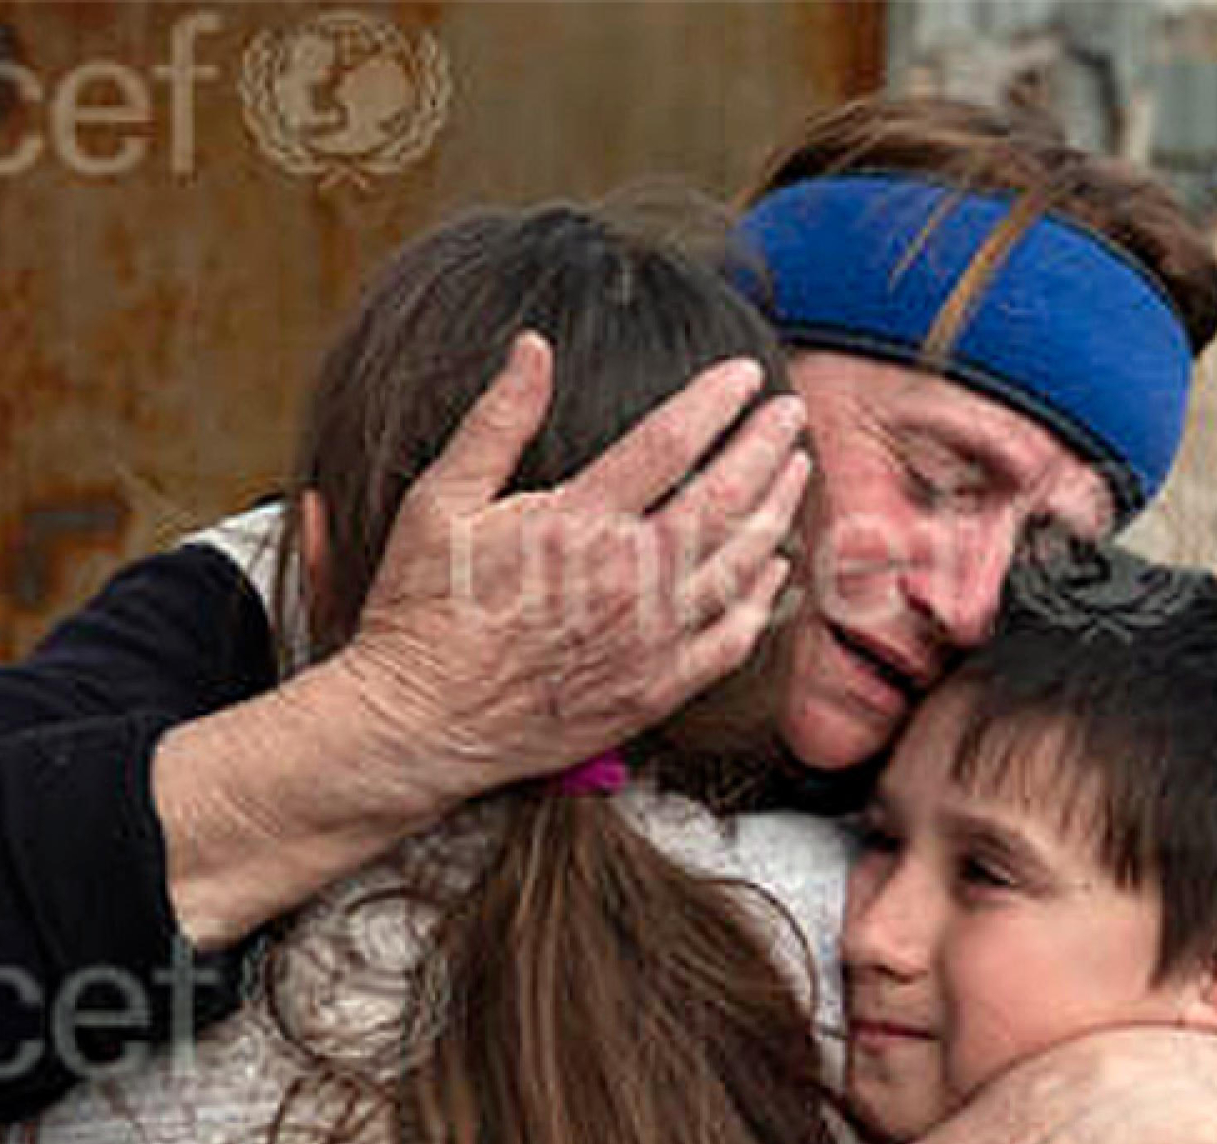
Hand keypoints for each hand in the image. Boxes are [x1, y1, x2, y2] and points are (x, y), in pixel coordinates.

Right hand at [331, 331, 810, 807]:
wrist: (419, 723)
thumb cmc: (420, 610)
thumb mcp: (439, 500)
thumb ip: (496, 421)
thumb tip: (533, 346)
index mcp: (575, 522)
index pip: (669, 441)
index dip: (715, 400)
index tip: (744, 373)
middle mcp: (625, 578)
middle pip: (725, 497)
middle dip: (767, 446)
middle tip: (792, 413)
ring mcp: (648, 638)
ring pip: (741, 565)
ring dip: (777, 511)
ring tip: (796, 472)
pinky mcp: (656, 689)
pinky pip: (732, 640)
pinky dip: (763, 601)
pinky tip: (776, 570)